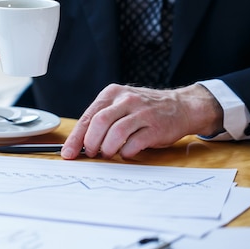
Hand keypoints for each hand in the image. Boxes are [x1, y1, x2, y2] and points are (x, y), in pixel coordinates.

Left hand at [61, 83, 223, 159]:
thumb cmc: (144, 109)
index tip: (69, 153)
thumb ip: (101, 119)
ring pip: (116, 133)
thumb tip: (79, 144)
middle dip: (90, 143)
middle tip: (90, 154)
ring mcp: (142, 112)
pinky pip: (134, 143)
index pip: (88, 116)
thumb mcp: (120, 105)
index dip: (76, 137)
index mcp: (112, 93)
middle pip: (99, 123)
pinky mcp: (156, 127)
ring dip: (107, 149)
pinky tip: (126, 152)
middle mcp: (127, 100)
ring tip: (107, 154)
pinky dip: (126, 152)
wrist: (180, 106)